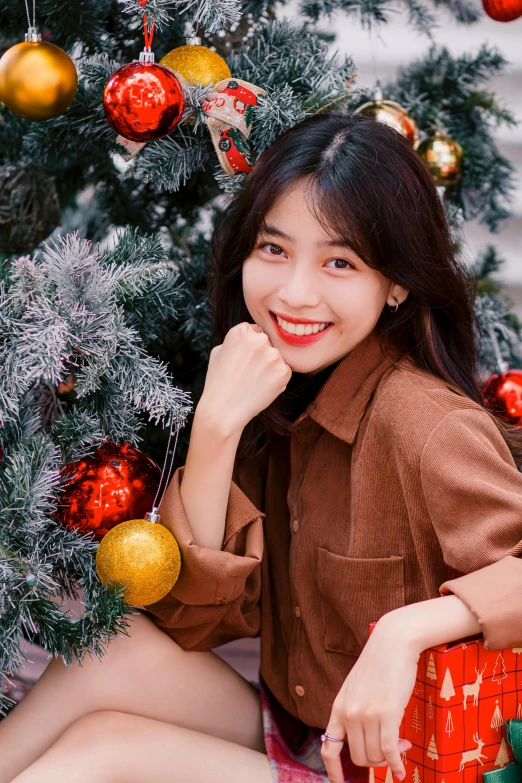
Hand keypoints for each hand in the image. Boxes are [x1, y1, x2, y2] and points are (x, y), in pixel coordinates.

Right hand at [197, 322, 291, 434]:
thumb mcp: (218, 352)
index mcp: (241, 331)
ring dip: (270, 368)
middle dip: (262, 355)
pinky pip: (284, 371)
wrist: (223, 409)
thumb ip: (235, 341)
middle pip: (268, 343)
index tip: (244, 359)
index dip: (250, 347)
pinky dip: (277, 380)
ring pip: (277, 358)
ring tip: (254, 381)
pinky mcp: (283, 371)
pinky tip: (262, 387)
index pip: (255, 331)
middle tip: (249, 373)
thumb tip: (248, 338)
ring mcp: (273, 355)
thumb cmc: (218, 382)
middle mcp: (259, 339)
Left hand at [321, 614, 416, 782]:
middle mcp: (349, 713)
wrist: (392, 642)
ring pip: (375, 756)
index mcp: (339, 707)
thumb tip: (364, 738)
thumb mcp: (357, 687)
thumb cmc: (378, 664)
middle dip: (376, 761)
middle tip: (392, 751)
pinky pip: (389, 751)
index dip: (334, 771)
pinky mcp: (386, 713)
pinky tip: (404, 768)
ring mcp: (366, 714)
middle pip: (359, 758)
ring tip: (402, 745)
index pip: (329, 748)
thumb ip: (355, 710)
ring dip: (390, 758)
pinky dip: (397, 764)